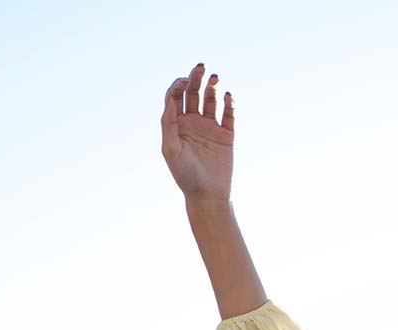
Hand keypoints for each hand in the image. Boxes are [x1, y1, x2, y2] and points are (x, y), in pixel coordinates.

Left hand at [161, 62, 233, 201]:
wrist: (207, 195)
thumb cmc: (185, 175)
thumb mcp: (171, 150)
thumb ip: (168, 124)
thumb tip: (170, 99)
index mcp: (176, 126)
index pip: (175, 97)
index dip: (178, 85)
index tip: (184, 82)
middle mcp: (192, 123)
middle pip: (193, 93)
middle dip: (195, 78)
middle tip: (201, 67)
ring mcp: (210, 127)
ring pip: (210, 99)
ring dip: (212, 86)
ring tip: (214, 78)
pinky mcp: (226, 134)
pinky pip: (229, 113)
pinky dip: (229, 102)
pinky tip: (227, 96)